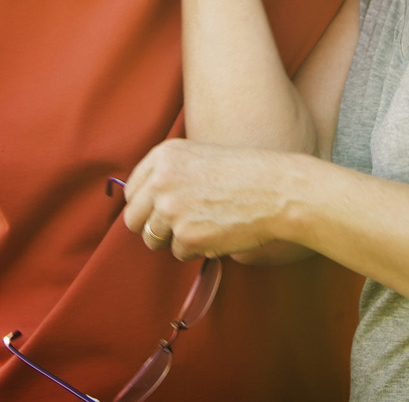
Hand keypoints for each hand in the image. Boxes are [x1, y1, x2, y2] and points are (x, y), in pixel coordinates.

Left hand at [122, 140, 291, 260]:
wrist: (276, 189)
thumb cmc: (244, 174)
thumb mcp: (199, 157)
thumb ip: (169, 175)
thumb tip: (144, 205)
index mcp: (164, 156)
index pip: (132, 192)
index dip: (146, 206)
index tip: (161, 212)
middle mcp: (161, 180)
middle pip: (133, 219)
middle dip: (152, 228)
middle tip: (176, 228)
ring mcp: (171, 208)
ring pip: (153, 239)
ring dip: (174, 240)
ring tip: (203, 226)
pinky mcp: (187, 235)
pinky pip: (179, 252)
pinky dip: (196, 249)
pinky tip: (218, 232)